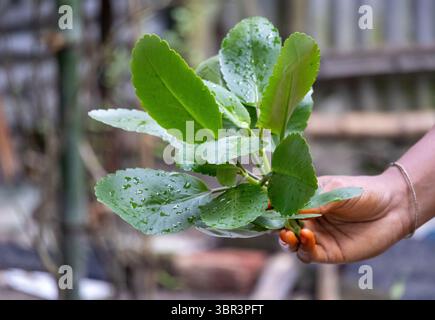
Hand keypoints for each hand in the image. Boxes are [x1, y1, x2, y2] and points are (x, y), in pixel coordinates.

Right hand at [279, 168, 412, 262]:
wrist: (393, 206)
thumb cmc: (362, 191)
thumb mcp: (335, 190)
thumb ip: (312, 201)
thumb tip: (289, 207)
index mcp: (306, 201)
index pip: (282, 206)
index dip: (271, 207)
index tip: (263, 205)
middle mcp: (308, 220)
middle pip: (283, 226)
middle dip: (275, 226)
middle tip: (275, 223)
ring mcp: (318, 237)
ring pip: (292, 243)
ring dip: (286, 240)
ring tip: (289, 233)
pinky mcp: (329, 252)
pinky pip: (309, 254)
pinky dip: (304, 247)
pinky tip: (308, 236)